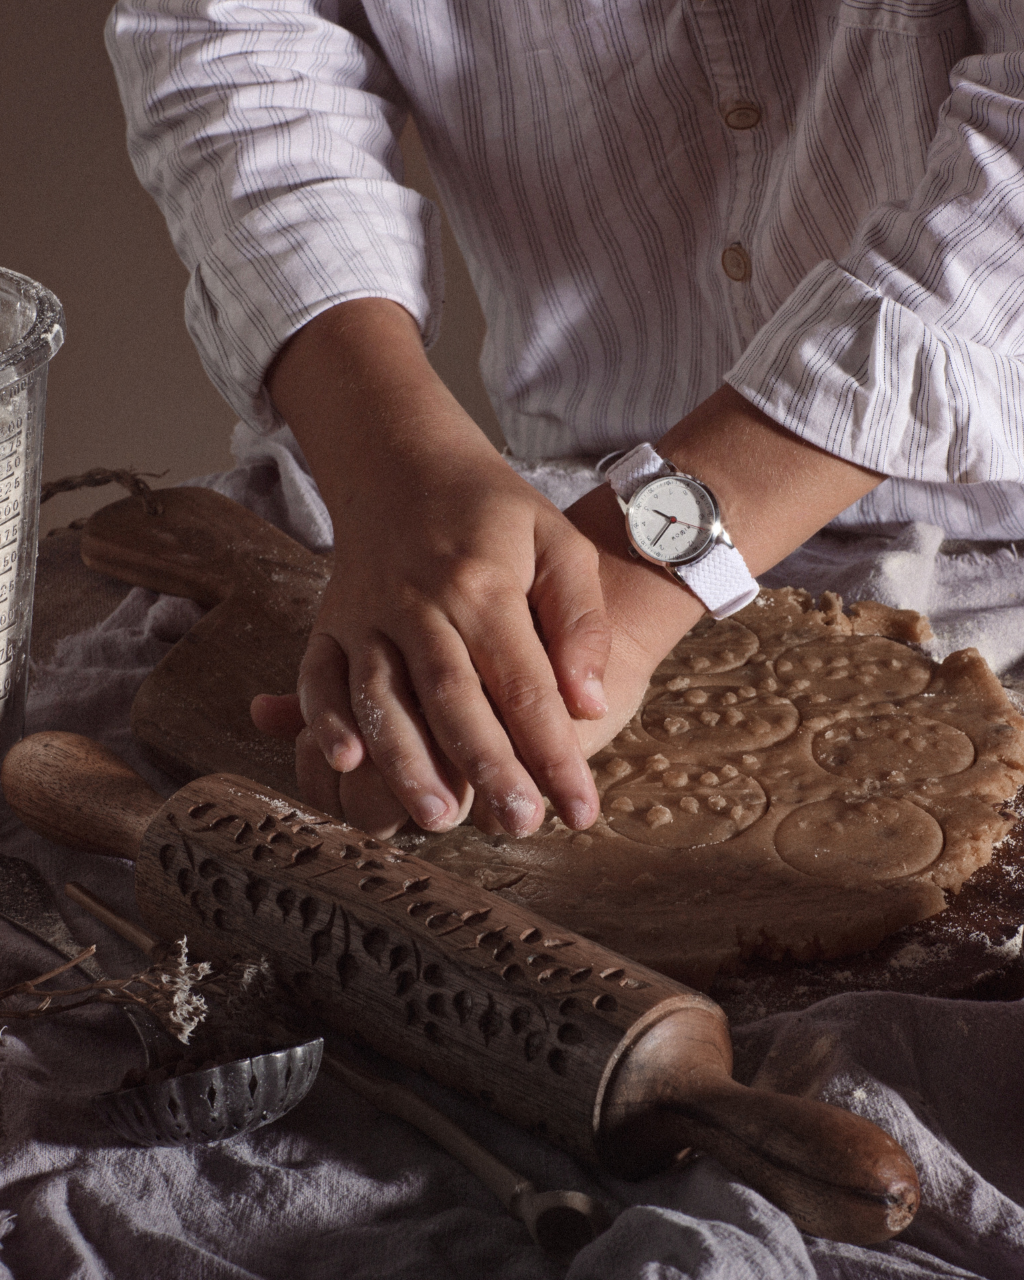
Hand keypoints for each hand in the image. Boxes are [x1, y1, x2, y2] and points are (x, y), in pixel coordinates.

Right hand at [254, 299, 610, 839]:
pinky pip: (319, 676)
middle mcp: (419, 602)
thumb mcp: (558, 543)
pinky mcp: (330, 622)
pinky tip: (344, 764)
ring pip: (383, 697)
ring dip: (407, 762)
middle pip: (455, 699)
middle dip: (489, 770)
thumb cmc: (494, 511)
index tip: (582, 811)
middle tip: (520, 826)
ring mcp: (366, 613)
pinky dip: (325, 721)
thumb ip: (579, 621)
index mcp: (482, 584)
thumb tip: (590, 704)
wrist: (404, 460)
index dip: (554, 754)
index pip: (525, 686)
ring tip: (439, 819)